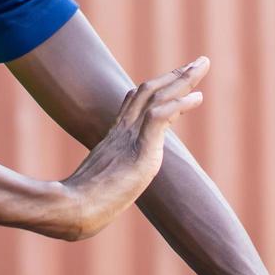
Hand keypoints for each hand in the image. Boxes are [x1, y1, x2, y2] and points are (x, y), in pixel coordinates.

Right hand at [57, 57, 208, 239]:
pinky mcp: (138, 150)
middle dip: (174, 75)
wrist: (72, 211)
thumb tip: (101, 207)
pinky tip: (198, 98)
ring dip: (182, 80)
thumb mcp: (98, 190)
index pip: (135, 103)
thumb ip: (105, 188)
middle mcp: (121, 132)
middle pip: (149, 91)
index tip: (177, 81)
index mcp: (113, 139)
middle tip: (198, 63)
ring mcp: (129, 139)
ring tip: (203, 65)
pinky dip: (180, 104)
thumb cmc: (80, 208)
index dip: (158, 89)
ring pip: (156, 96)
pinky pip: (160, 116)